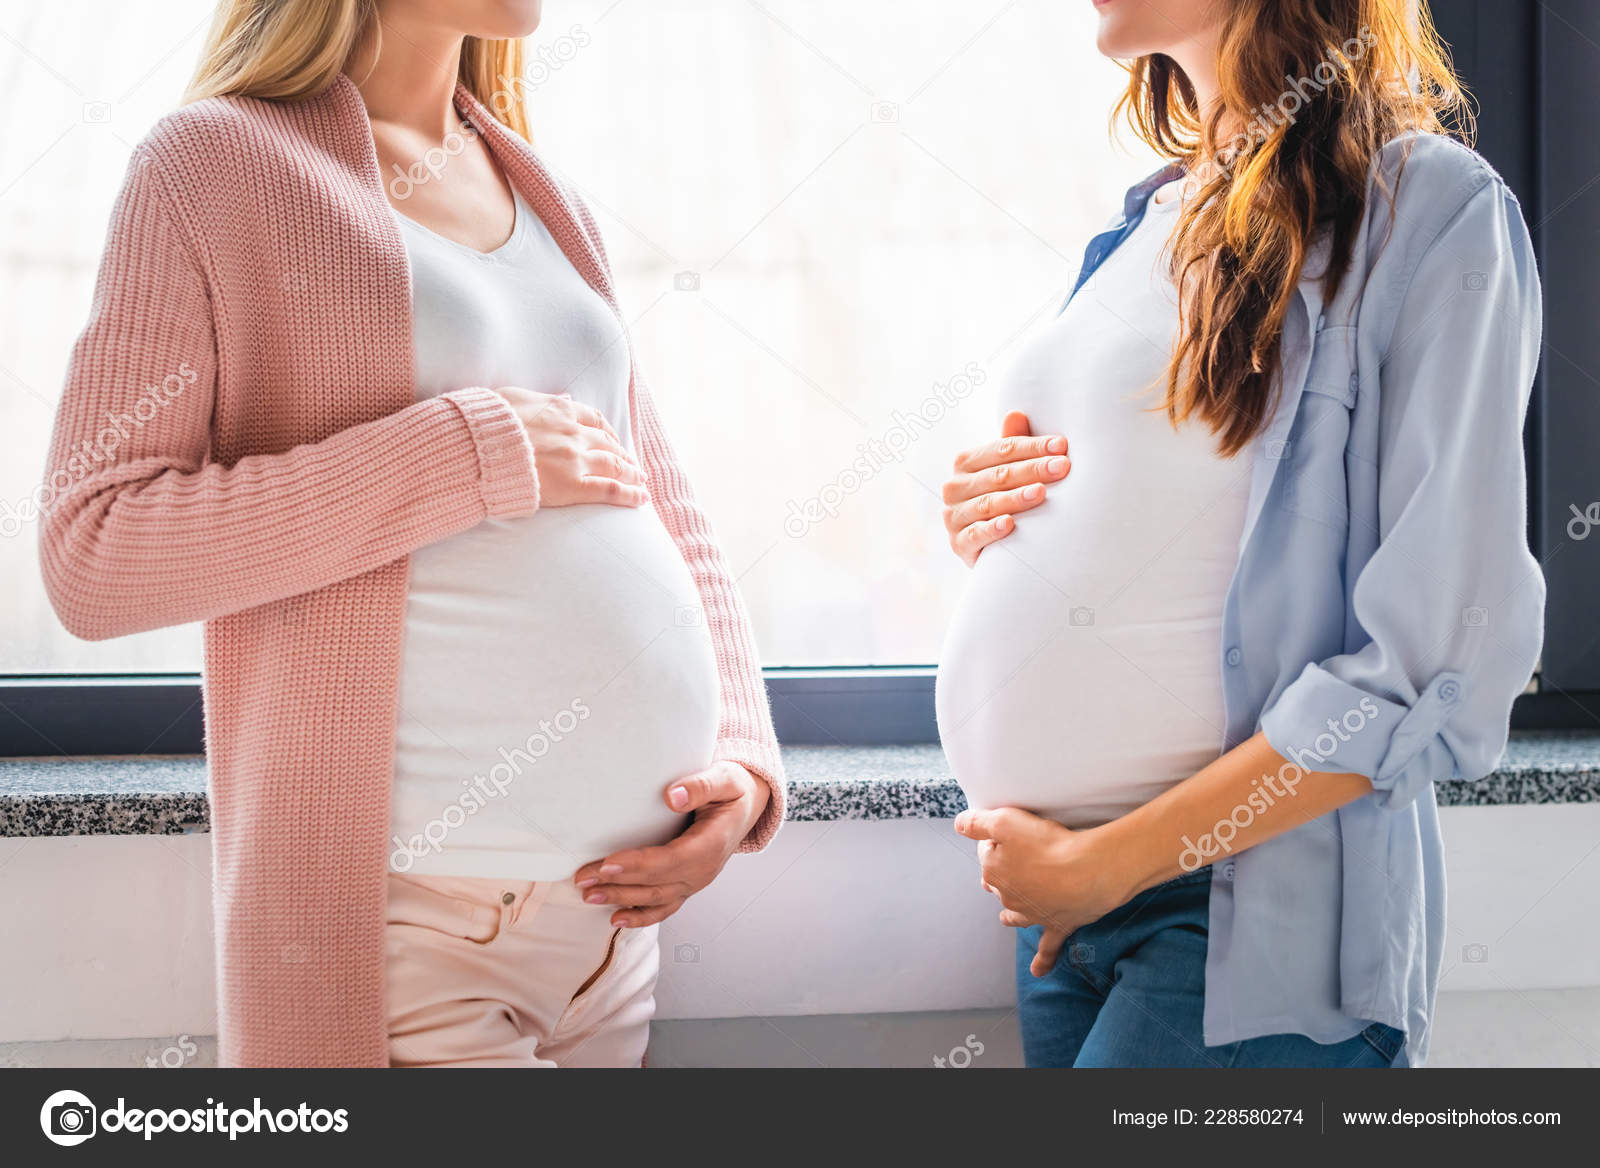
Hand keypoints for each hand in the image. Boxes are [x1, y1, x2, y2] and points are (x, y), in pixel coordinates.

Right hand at [495, 386, 648, 507]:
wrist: (478, 448)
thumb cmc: (487, 424)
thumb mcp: (514, 397)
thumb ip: (542, 400)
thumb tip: (564, 400)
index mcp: (560, 410)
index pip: (594, 419)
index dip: (608, 432)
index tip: (613, 440)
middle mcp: (574, 433)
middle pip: (608, 443)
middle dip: (623, 454)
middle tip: (632, 464)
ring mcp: (575, 459)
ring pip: (615, 465)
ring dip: (632, 473)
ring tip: (640, 480)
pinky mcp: (572, 485)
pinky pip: (609, 490)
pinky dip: (629, 494)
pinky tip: (641, 499)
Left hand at [572, 762, 770, 927]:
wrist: (746, 807)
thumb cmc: (733, 791)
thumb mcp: (724, 779)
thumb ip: (701, 786)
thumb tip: (672, 796)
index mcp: (712, 844)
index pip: (671, 860)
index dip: (638, 865)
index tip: (607, 864)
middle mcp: (704, 870)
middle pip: (657, 884)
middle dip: (618, 884)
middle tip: (583, 879)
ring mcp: (696, 882)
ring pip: (657, 899)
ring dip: (622, 899)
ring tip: (589, 896)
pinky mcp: (687, 886)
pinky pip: (664, 907)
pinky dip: (640, 916)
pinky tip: (616, 919)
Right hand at [942, 411, 1069, 565]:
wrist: (991, 547)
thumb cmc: (1005, 499)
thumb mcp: (1009, 471)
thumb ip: (1012, 446)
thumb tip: (1016, 413)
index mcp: (966, 462)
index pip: (1002, 450)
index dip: (1033, 446)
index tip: (1062, 446)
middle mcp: (955, 487)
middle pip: (998, 475)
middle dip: (1033, 470)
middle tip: (1062, 467)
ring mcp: (954, 516)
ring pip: (987, 504)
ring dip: (1015, 498)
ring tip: (1041, 492)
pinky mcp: (958, 543)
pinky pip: (976, 535)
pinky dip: (992, 529)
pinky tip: (1010, 524)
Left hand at [954, 806, 1129, 976]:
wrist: (1088, 872)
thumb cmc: (1048, 844)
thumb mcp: (1006, 821)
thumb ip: (977, 823)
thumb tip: (959, 825)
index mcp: (994, 871)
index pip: (986, 853)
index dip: (994, 841)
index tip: (1006, 833)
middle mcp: (1009, 896)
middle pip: (999, 884)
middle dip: (1000, 876)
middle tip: (1012, 864)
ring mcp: (1032, 914)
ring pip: (1015, 915)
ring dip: (1010, 915)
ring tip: (1005, 918)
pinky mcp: (1057, 925)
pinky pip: (1048, 948)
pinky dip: (1043, 961)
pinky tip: (1038, 972)